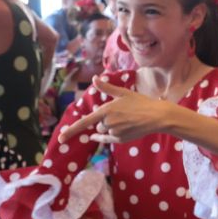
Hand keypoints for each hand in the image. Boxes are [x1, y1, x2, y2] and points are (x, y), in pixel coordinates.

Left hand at [58, 81, 180, 146]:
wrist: (157, 116)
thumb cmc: (140, 102)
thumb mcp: (123, 93)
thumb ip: (106, 87)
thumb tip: (95, 77)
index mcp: (106, 110)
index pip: (85, 122)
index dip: (71, 131)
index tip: (61, 139)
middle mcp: (108, 123)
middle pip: (98, 125)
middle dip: (104, 121)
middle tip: (120, 114)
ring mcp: (115, 133)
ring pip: (104, 132)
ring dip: (109, 127)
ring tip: (125, 120)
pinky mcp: (121, 140)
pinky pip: (108, 140)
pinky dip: (106, 137)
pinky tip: (110, 134)